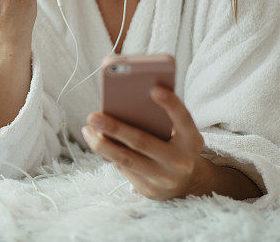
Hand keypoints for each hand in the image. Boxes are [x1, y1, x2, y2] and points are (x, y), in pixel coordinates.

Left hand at [82, 86, 209, 200]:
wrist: (185, 183)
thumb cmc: (175, 145)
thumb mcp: (179, 132)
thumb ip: (161, 118)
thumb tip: (123, 104)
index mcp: (191, 140)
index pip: (184, 119)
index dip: (171, 104)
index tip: (154, 89)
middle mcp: (180, 161)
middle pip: (142, 142)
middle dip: (114, 128)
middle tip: (93, 116)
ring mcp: (164, 178)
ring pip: (126, 159)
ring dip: (102, 144)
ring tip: (87, 129)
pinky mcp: (148, 189)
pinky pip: (123, 168)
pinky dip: (107, 153)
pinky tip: (95, 140)